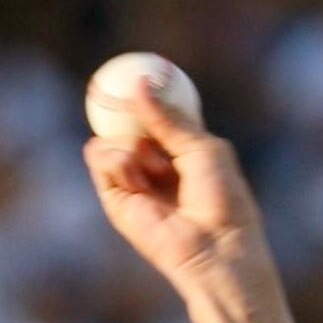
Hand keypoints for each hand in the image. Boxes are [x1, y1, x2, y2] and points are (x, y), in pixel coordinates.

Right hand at [82, 78, 270, 314]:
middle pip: (126, 124)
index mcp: (182, 155)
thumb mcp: (201, 147)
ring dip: (129, 142)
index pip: (154, 117)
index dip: (144, 96)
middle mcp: (156, 169)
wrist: (216, 250)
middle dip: (128, 112)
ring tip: (154, 166)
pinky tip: (137, 175)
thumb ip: (168, 117)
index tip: (137, 72)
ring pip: (110, 138)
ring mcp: (135, 185)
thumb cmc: (223, 202)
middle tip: (127, 97)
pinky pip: (99, 158)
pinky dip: (115, 158)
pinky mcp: (116, 201)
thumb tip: (138, 83)